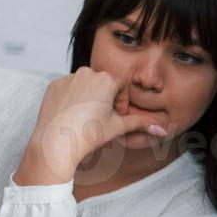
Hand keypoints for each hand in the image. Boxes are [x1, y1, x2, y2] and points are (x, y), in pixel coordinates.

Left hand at [14, 67, 166, 185]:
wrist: (55, 143)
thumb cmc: (87, 135)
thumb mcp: (118, 127)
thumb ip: (141, 123)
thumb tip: (162, 130)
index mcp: (106, 79)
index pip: (121, 86)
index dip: (121, 102)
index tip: (115, 116)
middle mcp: (87, 72)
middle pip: (103, 84)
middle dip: (105, 99)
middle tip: (100, 119)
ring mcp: (68, 78)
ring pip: (85, 85)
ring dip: (89, 97)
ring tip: (85, 118)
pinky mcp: (54, 85)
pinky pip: (68, 88)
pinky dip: (72, 99)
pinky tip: (71, 115)